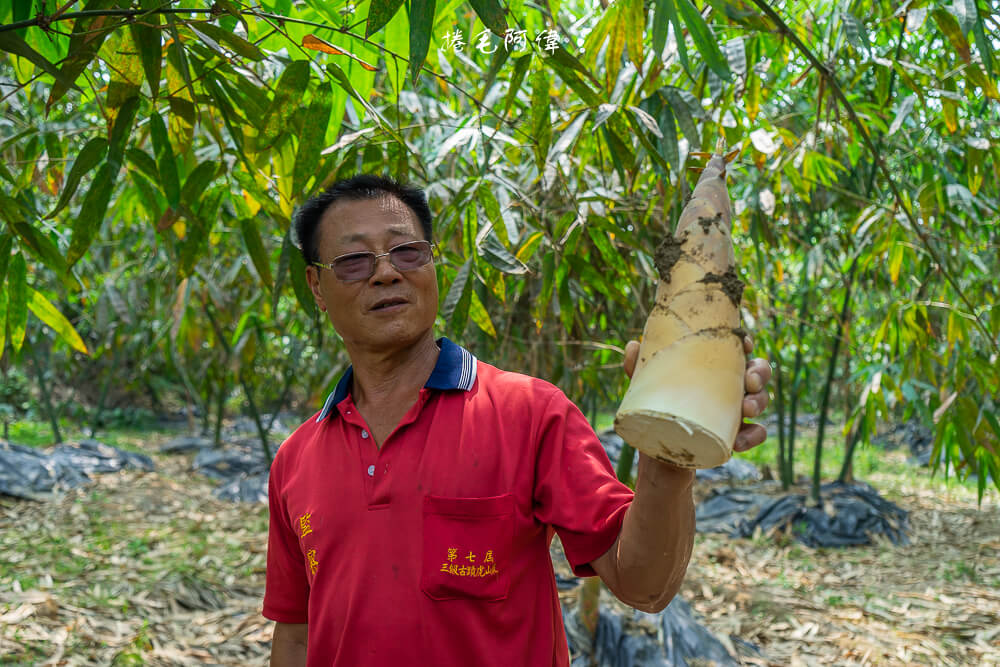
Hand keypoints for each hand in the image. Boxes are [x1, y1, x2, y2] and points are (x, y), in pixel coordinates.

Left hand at [622, 337, 770, 452]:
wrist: (657, 457)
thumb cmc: (656, 411)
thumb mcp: (647, 388)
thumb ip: (640, 368)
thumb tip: (633, 345)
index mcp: (711, 367)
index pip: (736, 348)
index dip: (745, 343)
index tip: (744, 344)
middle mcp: (728, 386)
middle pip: (757, 371)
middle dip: (760, 372)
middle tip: (749, 381)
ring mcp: (734, 411)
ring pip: (762, 399)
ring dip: (759, 401)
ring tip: (747, 409)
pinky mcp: (735, 436)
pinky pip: (756, 433)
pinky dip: (753, 435)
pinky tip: (739, 441)